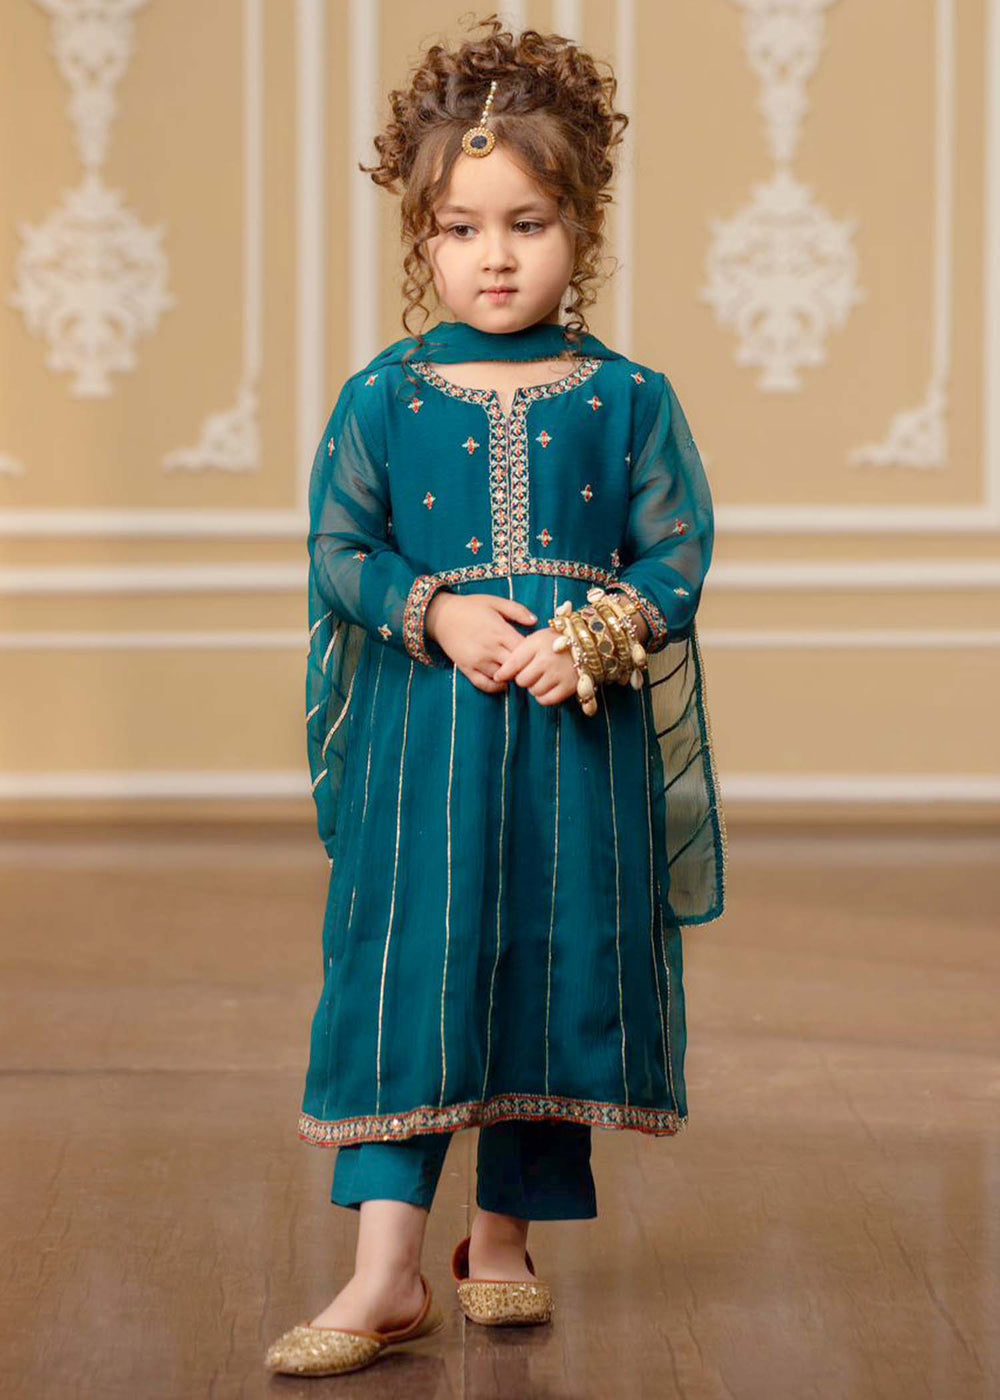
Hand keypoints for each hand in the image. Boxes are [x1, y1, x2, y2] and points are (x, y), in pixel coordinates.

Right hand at [425, 591, 538, 693]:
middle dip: (525, 667)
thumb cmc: (470, 607)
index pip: (525, 650)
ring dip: (511, 676)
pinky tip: (502, 681)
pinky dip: (496, 687)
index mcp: (500, 631)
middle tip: (530, 664)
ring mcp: (478, 661)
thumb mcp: (495, 602)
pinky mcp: (467, 669)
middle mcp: (490, 648)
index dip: (534, 652)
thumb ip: (517, 610)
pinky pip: (485, 685)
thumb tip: (535, 622)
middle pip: (517, 666)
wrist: (441, 615)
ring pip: (503, 677)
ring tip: (516, 671)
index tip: (535, 650)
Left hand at [492, 605, 650, 706]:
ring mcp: (558, 674)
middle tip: (531, 672)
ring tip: (542, 677)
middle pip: (521, 680)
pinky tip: (548, 686)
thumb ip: (517, 654)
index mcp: (536, 644)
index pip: (512, 664)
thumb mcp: (535, 639)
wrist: (587, 643)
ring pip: (533, 691)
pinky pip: (546, 700)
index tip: (500, 676)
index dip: (503, 673)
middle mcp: (547, 659)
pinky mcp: (568, 687)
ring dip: (534, 687)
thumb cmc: (555, 641)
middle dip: (523, 678)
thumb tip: (499, 676)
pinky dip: (544, 697)